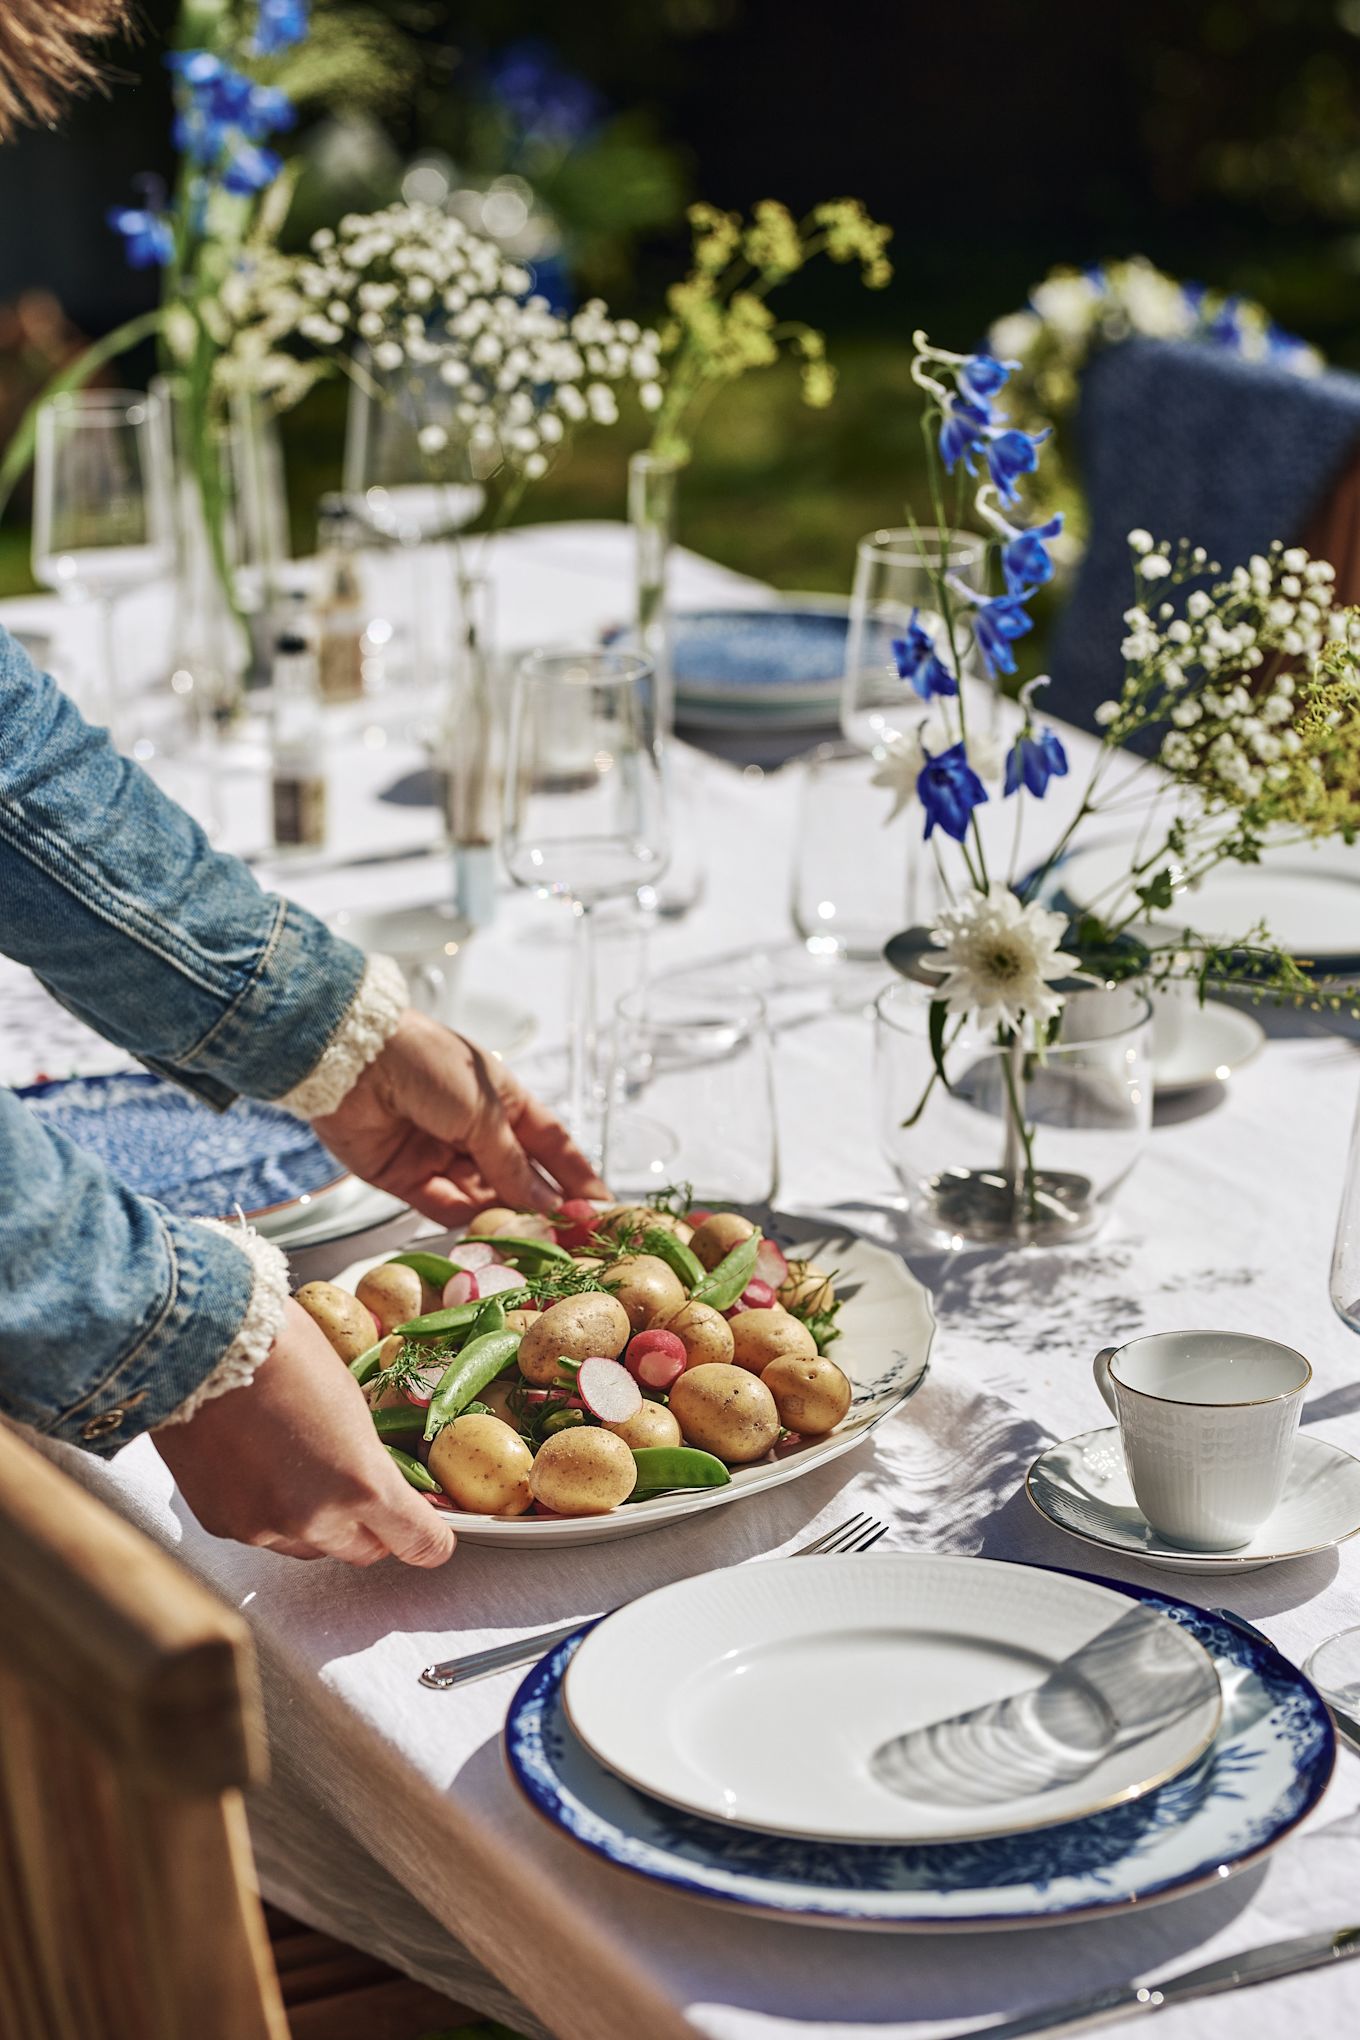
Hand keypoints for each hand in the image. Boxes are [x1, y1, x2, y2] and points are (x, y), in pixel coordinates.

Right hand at [154, 1298, 455, 1566]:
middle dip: (371, 1527)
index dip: (430, 1541)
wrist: (198, 1340)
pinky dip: (267, 1510)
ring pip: (310, 1545)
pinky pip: (262, 1532)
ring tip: (300, 1464)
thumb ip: (366, 1453)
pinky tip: (259, 1464)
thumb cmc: (280, 1349)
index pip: (417, 1543)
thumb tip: (377, 1475)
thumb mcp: (349, 1398)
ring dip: (316, 1520)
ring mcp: (263, 1527)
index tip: (432, 1536)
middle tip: (363, 1489)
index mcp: (361, 1483)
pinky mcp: (221, 1523)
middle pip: (364, 1552)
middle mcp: (314, 1518)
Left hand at [311, 1008, 607, 1227]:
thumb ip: (512, 1162)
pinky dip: (463, 1220)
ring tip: (528, 1239)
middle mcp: (475, 1130)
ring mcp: (442, 1155)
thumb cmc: (427, 1064)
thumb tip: (546, 1203)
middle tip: (568, 1238)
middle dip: (543, 1207)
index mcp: (503, 1101)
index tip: (601, 1209)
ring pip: (484, 1198)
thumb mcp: (482, 1110)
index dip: (577, 1176)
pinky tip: (483, 1231)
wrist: (351, 1061)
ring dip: (504, 1218)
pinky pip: (444, 1206)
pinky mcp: (406, 1178)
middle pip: (519, 1178)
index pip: (551, 1145)